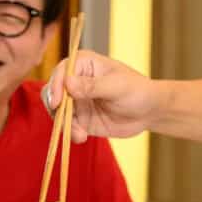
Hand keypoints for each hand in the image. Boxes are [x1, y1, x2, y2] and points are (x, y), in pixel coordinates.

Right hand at [45, 50, 160, 142]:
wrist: (148, 112)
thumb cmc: (137, 91)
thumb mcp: (117, 87)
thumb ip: (92, 86)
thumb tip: (68, 83)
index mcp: (84, 64)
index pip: (61, 72)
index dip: (56, 86)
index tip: (58, 103)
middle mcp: (75, 81)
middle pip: (52, 92)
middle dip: (55, 108)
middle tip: (65, 121)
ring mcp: (76, 101)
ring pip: (57, 112)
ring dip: (64, 124)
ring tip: (80, 133)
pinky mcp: (79, 118)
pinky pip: (67, 126)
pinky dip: (71, 133)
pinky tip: (82, 137)